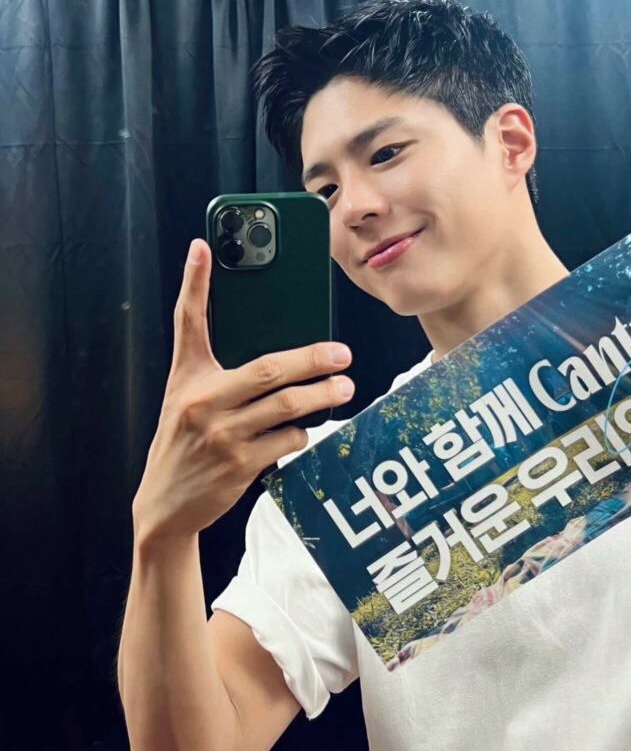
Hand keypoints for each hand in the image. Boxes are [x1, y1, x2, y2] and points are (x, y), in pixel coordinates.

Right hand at [132, 238, 353, 541]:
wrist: (165, 504)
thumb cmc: (184, 442)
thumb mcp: (185, 397)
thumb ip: (212, 366)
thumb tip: (261, 341)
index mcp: (188, 378)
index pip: (188, 322)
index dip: (194, 283)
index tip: (202, 247)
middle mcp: (202, 402)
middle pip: (267, 369)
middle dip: (311, 360)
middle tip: (342, 354)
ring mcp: (222, 436)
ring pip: (285, 407)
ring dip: (321, 397)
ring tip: (344, 387)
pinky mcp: (240, 465)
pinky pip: (287, 441)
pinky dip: (303, 433)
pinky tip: (307, 428)